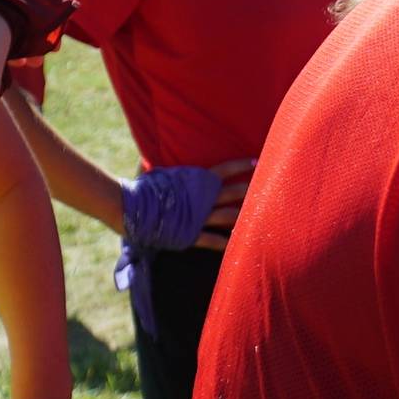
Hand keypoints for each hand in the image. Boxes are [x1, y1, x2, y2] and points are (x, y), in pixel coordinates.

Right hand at [120, 159, 253, 250]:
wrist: (129, 206)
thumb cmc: (141, 186)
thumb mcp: (159, 171)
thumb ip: (168, 166)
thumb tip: (160, 153)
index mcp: (196, 180)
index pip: (225, 169)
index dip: (241, 166)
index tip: (256, 162)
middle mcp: (202, 197)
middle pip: (234, 193)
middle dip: (251, 192)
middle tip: (269, 191)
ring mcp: (198, 216)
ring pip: (228, 216)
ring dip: (244, 217)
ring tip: (260, 219)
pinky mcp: (190, 234)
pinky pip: (212, 240)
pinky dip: (225, 243)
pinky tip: (237, 245)